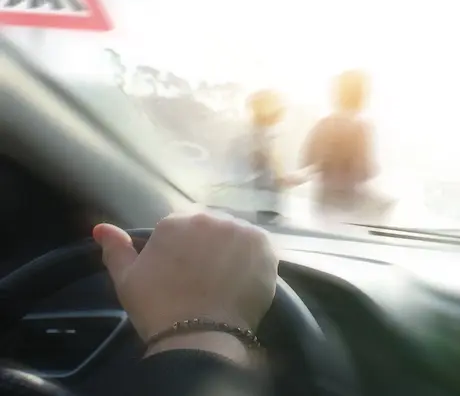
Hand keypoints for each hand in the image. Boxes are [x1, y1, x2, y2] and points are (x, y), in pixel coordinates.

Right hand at [93, 212, 277, 358]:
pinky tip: (242, 278)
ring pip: (236, 234)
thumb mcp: (127, 279)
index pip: (184, 224)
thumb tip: (101, 228)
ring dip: (232, 249)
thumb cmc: (158, 307)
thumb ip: (116, 249)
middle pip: (212, 226)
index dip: (186, 247)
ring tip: (225, 279)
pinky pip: (258, 246)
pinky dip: (252, 259)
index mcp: (177, 221)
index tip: (185, 269)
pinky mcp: (264, 247)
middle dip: (209, 244)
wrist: (199, 335)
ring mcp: (241, 231)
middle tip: (205, 275)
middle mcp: (211, 218)